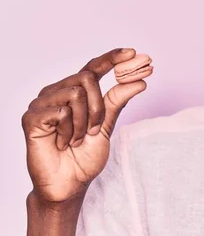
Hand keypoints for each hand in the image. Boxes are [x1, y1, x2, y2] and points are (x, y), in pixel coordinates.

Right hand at [22, 48, 148, 204]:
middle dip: (98, 105)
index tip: (132, 52)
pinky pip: (61, 111)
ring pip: (75, 93)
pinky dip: (70, 130)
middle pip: (86, 77)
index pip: (93, 67)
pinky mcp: (31, 118)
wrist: (70, 184)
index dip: (112, 58)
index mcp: (75, 92)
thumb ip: (118, 100)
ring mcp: (41, 103)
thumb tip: (140, 79)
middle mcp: (57, 92)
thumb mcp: (107, 125)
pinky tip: (62, 143)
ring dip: (84, 121)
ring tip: (77, 139)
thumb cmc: (85, 156)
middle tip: (95, 130)